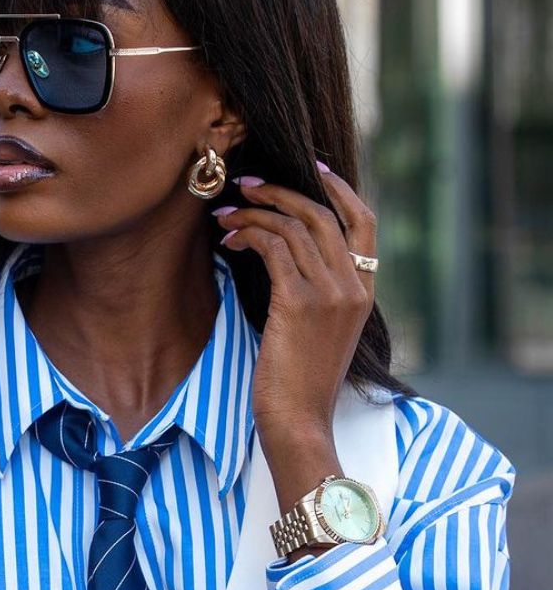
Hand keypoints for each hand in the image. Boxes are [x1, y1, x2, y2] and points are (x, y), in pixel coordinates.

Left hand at [212, 162, 377, 439]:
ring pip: (294, 227)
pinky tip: (230, 239)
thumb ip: (316, 296)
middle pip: (322, 214)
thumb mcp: (318, 334)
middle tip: (246, 185)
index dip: (339, 189)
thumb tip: (285, 261)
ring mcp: (330, 293)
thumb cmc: (299, 386)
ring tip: (225, 215)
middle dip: (280, 191)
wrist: (299, 421)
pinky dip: (249, 234)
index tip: (313, 168)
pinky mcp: (299, 302)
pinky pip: (275, 248)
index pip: (363, 223)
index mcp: (364, 293)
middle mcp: (353, 287)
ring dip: (255, 213)